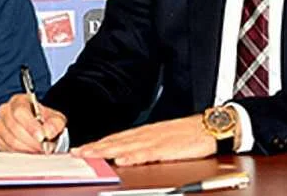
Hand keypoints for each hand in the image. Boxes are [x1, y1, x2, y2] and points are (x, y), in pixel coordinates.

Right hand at [0, 92, 65, 153]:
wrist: (40, 131)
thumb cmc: (45, 123)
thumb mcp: (56, 119)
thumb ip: (55, 124)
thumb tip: (48, 131)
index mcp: (19, 101)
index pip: (19, 111)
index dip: (30, 125)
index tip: (42, 137)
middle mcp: (5, 111)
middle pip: (14, 127)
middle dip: (31, 140)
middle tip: (44, 147)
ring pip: (10, 140)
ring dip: (27, 149)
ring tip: (38, 150)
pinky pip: (6, 149)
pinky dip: (20, 153)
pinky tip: (29, 152)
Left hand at [71, 114, 219, 165]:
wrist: (210, 127)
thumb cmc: (189, 135)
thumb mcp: (162, 141)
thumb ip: (145, 147)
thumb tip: (127, 155)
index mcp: (144, 133)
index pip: (115, 139)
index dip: (96, 144)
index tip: (79, 150)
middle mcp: (146, 134)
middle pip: (115, 141)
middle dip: (94, 148)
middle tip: (75, 153)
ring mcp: (155, 140)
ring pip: (125, 146)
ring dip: (105, 151)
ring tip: (89, 155)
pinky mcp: (167, 147)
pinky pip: (147, 153)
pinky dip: (132, 156)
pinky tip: (121, 160)